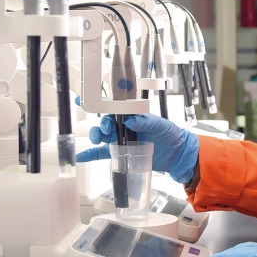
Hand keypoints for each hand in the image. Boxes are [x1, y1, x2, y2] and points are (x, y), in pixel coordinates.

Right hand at [75, 113, 198, 182]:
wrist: (176, 153)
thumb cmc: (170, 134)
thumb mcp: (161, 125)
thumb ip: (146, 121)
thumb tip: (131, 120)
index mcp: (132, 115)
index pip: (114, 107)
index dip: (100, 103)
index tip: (86, 99)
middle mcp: (124, 126)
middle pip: (106, 122)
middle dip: (101, 124)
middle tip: (105, 131)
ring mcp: (121, 139)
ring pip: (102, 136)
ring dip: (95, 136)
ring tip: (97, 140)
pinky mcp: (120, 153)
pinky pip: (102, 153)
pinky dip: (90, 155)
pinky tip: (80, 156)